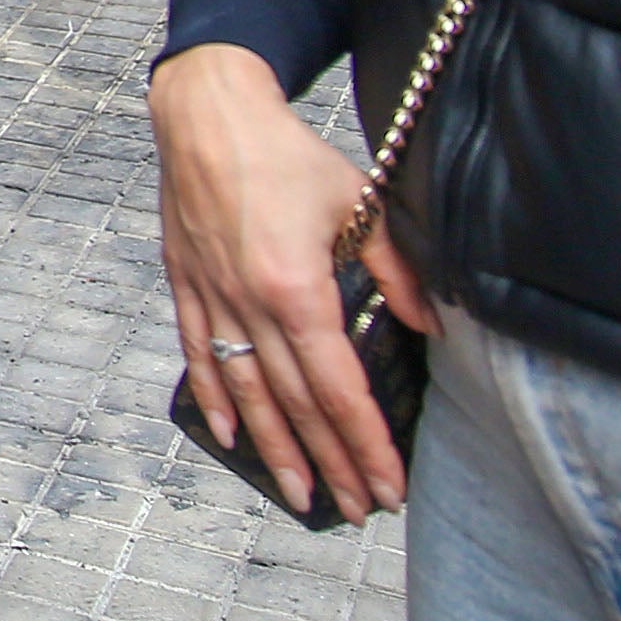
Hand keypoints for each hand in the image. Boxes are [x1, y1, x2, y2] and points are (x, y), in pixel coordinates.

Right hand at [149, 43, 410, 518]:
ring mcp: (212, 300)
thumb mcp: (359, 201)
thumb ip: (397, 268)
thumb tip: (434, 324)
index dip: (365, 443)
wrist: (208, 113)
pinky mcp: (186, 286)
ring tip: (300, 496)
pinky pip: (198, 356)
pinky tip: (229, 435)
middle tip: (358, 507)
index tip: (389, 484)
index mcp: (296, 290)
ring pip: (247, 394)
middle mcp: (249, 306)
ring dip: (274, 451)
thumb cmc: (285, 152)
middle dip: (330, 463)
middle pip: (296, 405)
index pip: (339, 389)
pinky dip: (213, 400)